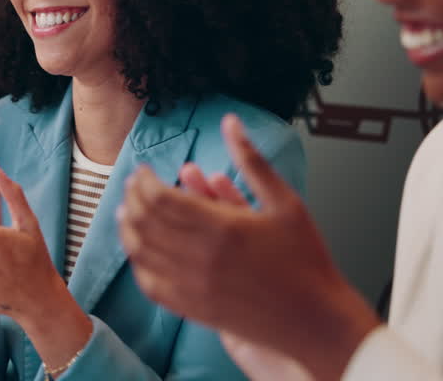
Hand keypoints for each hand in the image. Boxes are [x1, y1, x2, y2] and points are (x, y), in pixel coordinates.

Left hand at [118, 114, 378, 380]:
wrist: (315, 319)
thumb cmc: (305, 260)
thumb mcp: (285, 201)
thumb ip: (251, 160)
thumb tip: (230, 122)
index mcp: (222, 229)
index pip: (159, 198)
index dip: (144, 181)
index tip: (145, 171)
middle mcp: (201, 259)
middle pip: (144, 222)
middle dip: (132, 198)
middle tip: (134, 186)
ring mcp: (194, 287)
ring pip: (140, 253)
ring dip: (128, 228)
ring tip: (127, 212)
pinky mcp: (193, 310)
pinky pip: (150, 285)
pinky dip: (139, 264)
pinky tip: (140, 250)